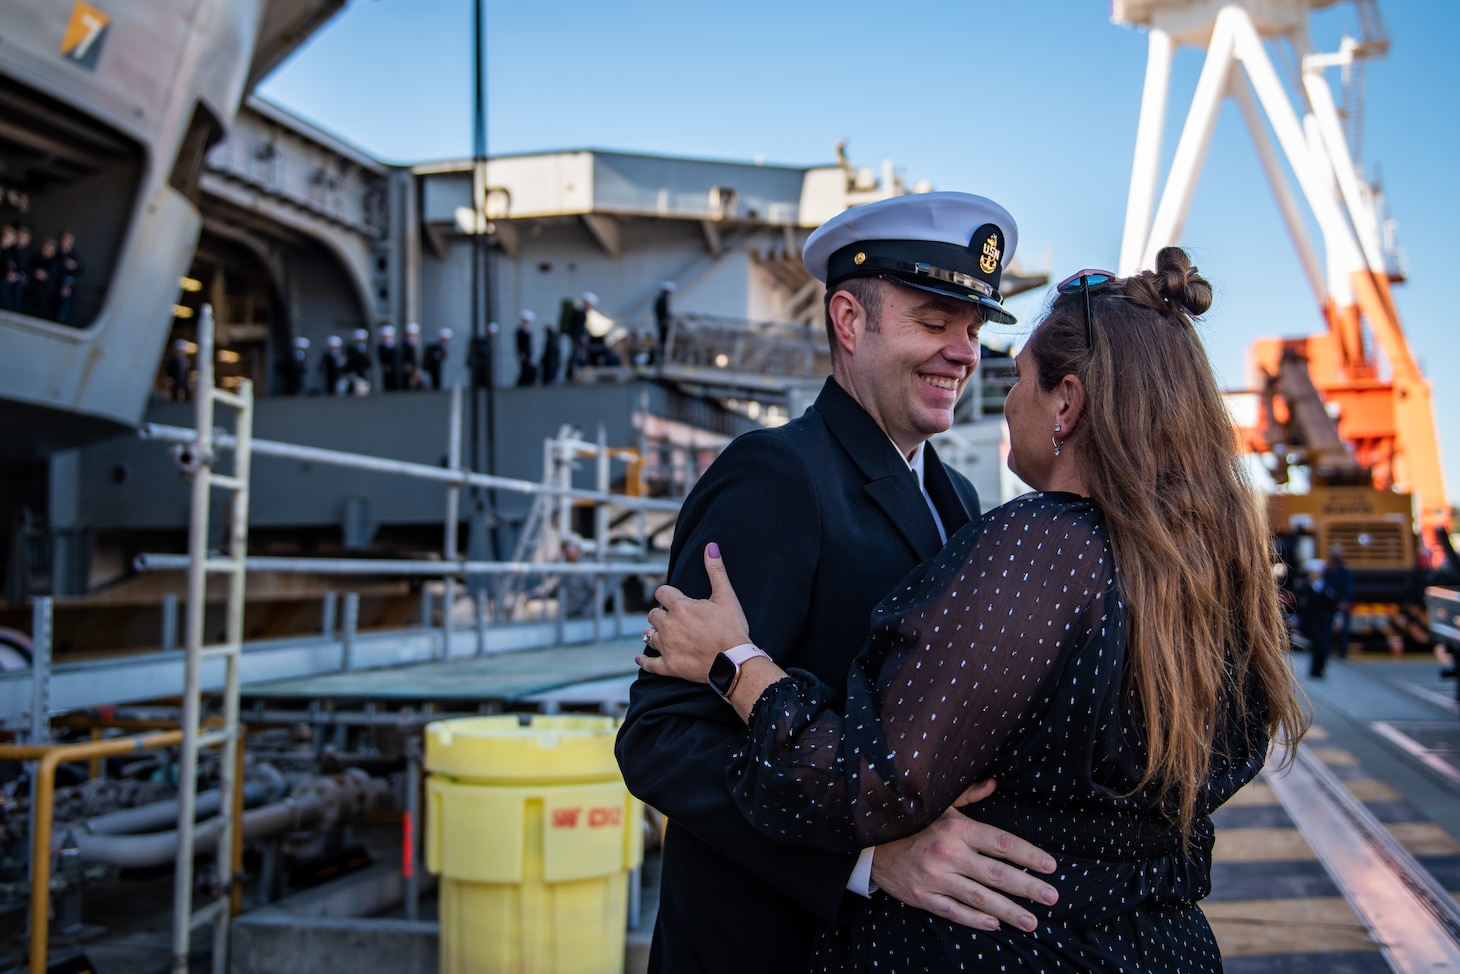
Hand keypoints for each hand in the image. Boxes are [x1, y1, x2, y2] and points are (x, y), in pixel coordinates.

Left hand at [638, 542, 750, 683]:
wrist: (734, 662)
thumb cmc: (732, 628)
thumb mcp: (726, 596)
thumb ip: (716, 570)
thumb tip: (710, 546)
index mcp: (680, 606)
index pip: (662, 592)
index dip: (668, 594)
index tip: (674, 598)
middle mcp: (668, 625)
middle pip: (653, 614)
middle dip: (662, 614)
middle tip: (674, 618)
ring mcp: (666, 647)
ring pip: (650, 635)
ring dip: (655, 633)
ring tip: (664, 634)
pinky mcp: (669, 666)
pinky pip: (650, 664)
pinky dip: (645, 661)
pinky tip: (641, 659)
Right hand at [871, 799, 1058, 932]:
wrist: (871, 843)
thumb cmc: (912, 822)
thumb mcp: (940, 803)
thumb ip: (969, 795)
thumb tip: (994, 783)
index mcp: (956, 827)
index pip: (1002, 844)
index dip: (1029, 855)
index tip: (1050, 866)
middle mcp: (948, 853)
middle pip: (997, 874)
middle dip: (1028, 887)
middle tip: (1052, 898)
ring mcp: (935, 877)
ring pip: (980, 898)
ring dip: (1009, 911)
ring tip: (1032, 921)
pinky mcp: (923, 896)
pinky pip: (954, 911)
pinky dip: (975, 919)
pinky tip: (995, 924)